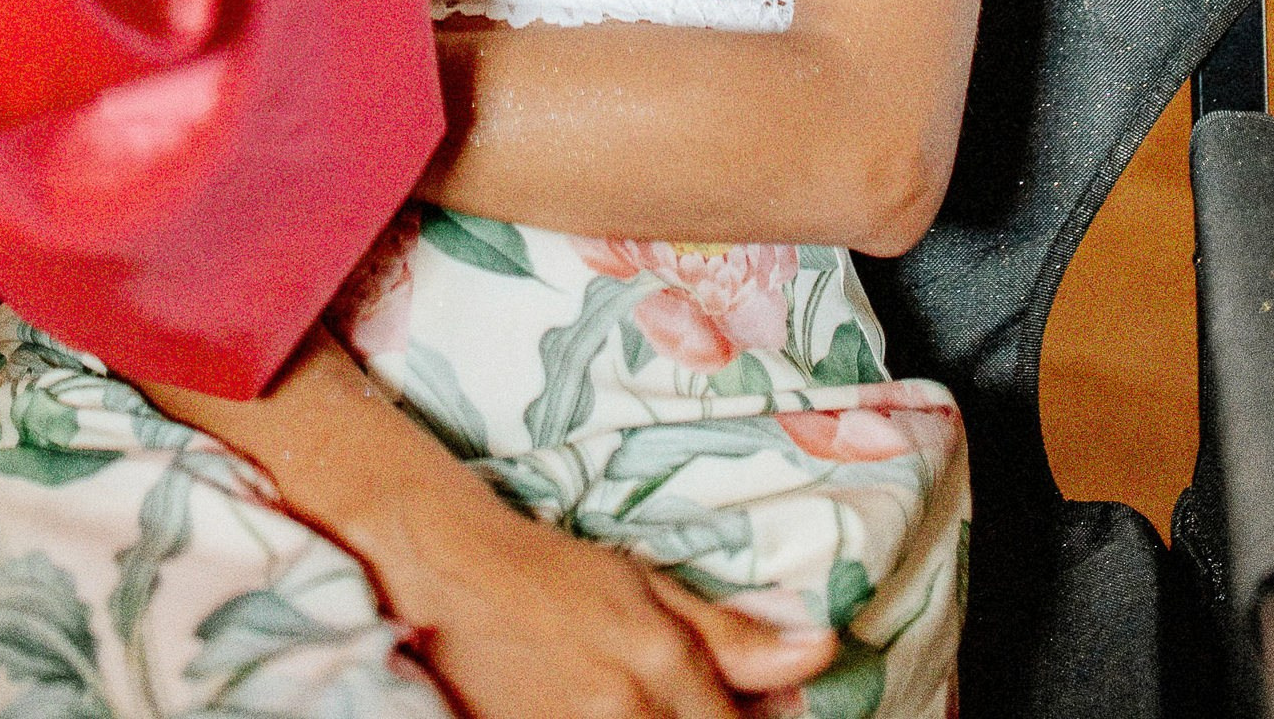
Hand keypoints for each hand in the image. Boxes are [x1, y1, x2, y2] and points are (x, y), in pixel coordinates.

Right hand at [367, 478, 835, 718]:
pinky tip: (622, 711)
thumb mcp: (645, 585)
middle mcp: (625, 711)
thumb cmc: (555, 570)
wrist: (452, 574)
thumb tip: (821, 653)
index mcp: (661, 661)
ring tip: (652, 700)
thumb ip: (732, 634)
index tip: (758, 710)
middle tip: (697, 700)